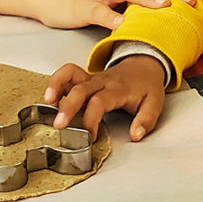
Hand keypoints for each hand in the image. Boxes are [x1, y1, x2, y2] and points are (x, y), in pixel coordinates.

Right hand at [44, 56, 165, 140]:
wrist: (144, 64)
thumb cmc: (146, 86)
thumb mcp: (155, 103)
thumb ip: (146, 120)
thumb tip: (135, 135)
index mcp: (118, 89)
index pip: (100, 102)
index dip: (91, 119)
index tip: (89, 136)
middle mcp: (102, 81)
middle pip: (81, 89)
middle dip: (68, 106)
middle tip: (59, 125)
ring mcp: (92, 78)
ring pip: (70, 74)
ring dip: (56, 86)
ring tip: (47, 103)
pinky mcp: (85, 78)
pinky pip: (67, 74)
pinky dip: (55, 82)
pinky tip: (49, 98)